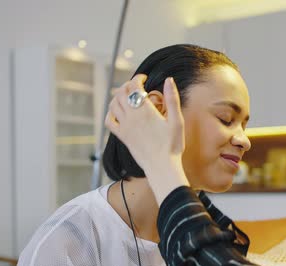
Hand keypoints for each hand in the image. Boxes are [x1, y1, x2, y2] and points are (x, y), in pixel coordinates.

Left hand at [105, 75, 189, 203]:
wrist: (162, 166)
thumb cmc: (172, 145)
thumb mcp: (177, 120)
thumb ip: (172, 99)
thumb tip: (169, 80)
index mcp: (145, 111)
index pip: (134, 86)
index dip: (138, 78)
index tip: (144, 78)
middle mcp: (132, 117)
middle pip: (121, 93)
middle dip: (127, 85)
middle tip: (136, 86)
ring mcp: (125, 127)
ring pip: (113, 105)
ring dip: (118, 96)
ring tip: (127, 96)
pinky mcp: (122, 137)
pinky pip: (109, 121)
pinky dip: (110, 113)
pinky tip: (117, 112)